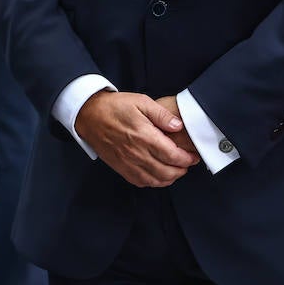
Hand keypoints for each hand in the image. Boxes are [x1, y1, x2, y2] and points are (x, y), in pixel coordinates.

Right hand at [74, 90, 198, 187]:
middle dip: (181, 170)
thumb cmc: (116, 107)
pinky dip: (153, 182)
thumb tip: (178, 126)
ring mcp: (127, 163)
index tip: (193, 157)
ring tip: (177, 171)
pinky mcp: (120, 168)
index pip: (171, 155)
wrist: (89, 115)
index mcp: (144, 136)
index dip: (186, 159)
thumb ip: (162, 115)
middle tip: (189, 163)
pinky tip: (159, 176)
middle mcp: (136, 153)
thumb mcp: (142, 102)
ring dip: (169, 178)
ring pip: (153, 180)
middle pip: (165, 171)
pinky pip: (139, 182)